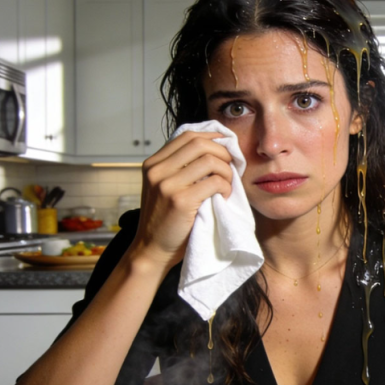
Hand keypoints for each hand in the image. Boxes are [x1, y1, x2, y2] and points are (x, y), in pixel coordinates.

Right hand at [131, 131, 234, 269]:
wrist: (152, 250)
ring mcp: (167, 184)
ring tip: (228, 185)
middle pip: (199, 143)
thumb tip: (214, 148)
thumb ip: (180, 168)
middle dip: (222, 152)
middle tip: (232, 166)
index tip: (226, 147)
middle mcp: (157, 170)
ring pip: (210, 160)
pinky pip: (214, 182)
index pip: (187, 135)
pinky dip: (226, 187)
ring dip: (227, 171)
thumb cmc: (166, 220)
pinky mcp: (180, 200)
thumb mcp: (165, 187)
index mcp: (153, 164)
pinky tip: (225, 196)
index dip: (212, 138)